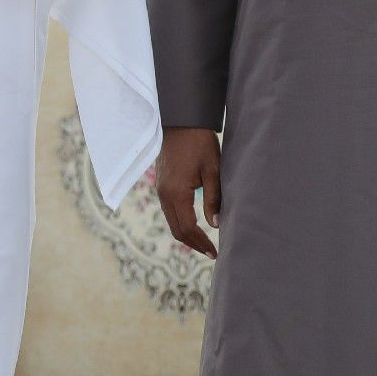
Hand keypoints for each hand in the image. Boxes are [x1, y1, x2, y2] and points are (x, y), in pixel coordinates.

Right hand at [155, 126, 220, 257]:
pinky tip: (195, 223)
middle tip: (212, 252)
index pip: (187, 228)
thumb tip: (216, 225)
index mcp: (176, 193)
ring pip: (171, 220)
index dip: (201, 243)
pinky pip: (169, 210)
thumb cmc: (199, 144)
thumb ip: (214, 199)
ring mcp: (160, 189)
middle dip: (193, 243)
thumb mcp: (213, 171)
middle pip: (176, 229)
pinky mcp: (162, 184)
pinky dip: (181, 221)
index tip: (216, 253)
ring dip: (187, 233)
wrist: (180, 122)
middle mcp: (164, 194)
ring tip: (205, 242)